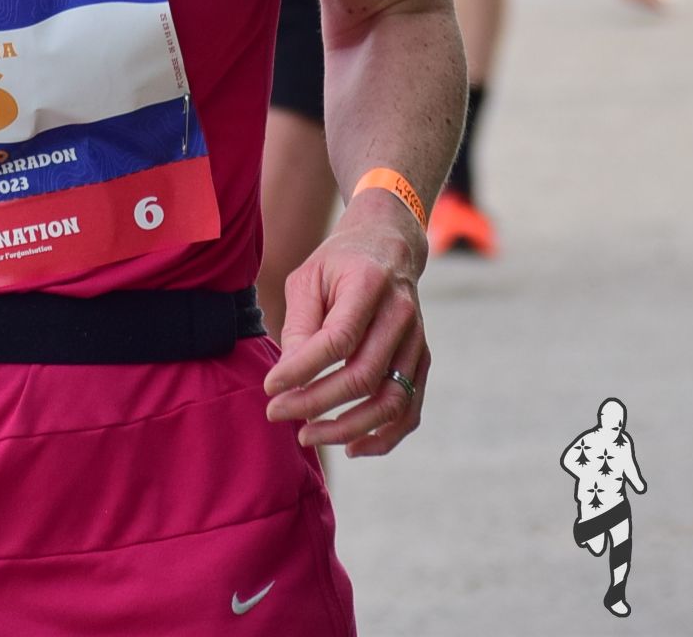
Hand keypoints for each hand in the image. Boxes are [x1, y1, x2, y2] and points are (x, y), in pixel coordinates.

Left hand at [263, 193, 429, 456]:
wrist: (389, 245)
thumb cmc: (339, 263)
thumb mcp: (308, 278)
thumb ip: (300, 326)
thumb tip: (287, 379)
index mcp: (369, 284)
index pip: (338, 340)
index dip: (303, 370)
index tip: (270, 388)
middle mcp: (401, 314)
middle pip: (363, 376)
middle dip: (316, 403)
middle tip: (276, 414)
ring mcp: (417, 341)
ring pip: (391, 401)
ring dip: (348, 428)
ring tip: (307, 435)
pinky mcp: (422, 361)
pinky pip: (410, 410)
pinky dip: (383, 437)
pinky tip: (351, 447)